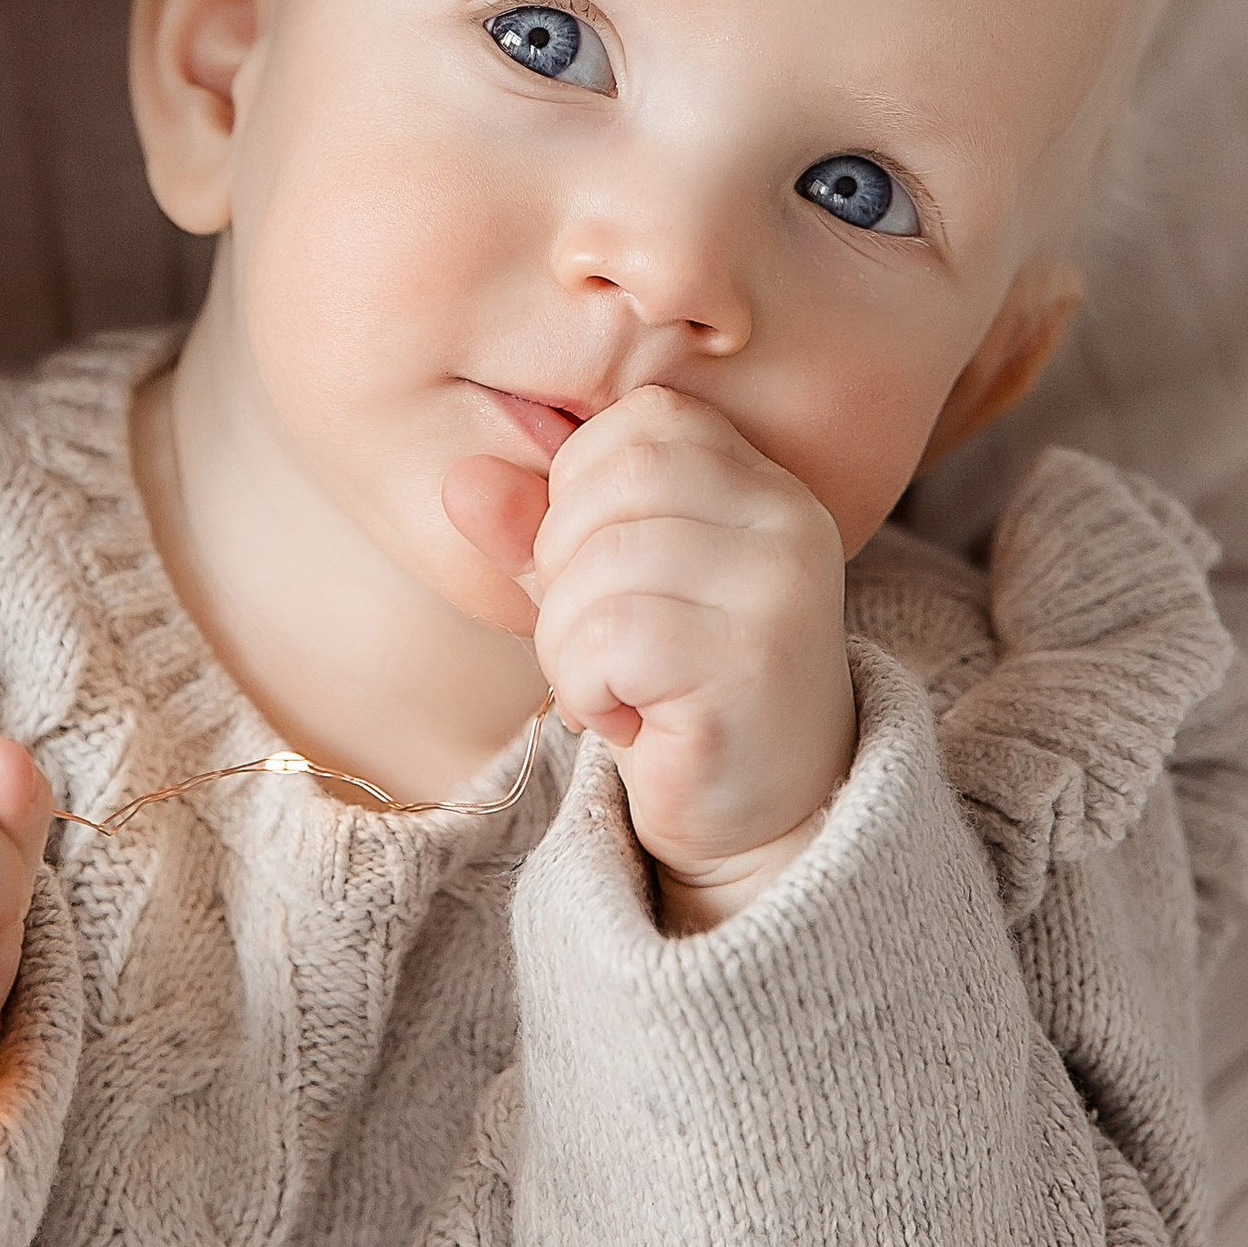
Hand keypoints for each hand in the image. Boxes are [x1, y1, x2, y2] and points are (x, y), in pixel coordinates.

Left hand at [456, 385, 854, 928]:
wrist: (764, 826)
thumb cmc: (680, 695)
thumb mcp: (601, 595)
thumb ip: (536, 531)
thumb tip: (461, 479)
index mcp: (763, 485)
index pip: (644, 420)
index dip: (582, 489)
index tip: (600, 573)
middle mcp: (787, 520)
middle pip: (617, 480)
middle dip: (563, 565)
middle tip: (593, 644)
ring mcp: (778, 588)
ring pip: (604, 562)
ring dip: (567, 640)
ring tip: (611, 687)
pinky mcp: (752, 663)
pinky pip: (611, 637)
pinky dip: (585, 684)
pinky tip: (628, 719)